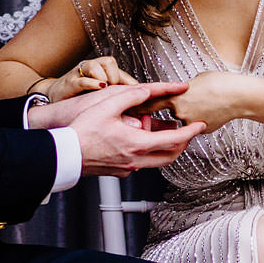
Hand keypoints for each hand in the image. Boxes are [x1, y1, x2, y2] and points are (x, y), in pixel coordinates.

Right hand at [43, 54, 135, 101]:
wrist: (55, 99)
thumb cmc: (80, 99)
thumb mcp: (102, 99)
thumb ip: (119, 100)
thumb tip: (138, 109)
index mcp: (102, 73)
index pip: (120, 72)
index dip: (130, 81)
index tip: (140, 92)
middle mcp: (92, 70)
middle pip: (108, 61)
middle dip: (115, 76)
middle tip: (115, 90)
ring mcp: (80, 74)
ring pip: (94, 65)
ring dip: (103, 77)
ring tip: (105, 88)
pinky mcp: (69, 82)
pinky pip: (82, 78)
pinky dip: (92, 83)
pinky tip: (99, 87)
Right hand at [46, 83, 206, 176]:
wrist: (63, 154)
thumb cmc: (80, 131)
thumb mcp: (107, 105)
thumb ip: (132, 95)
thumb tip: (149, 90)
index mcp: (138, 143)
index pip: (175, 139)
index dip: (190, 132)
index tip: (200, 125)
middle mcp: (136, 160)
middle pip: (171, 155)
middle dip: (183, 142)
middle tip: (188, 131)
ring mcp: (128, 169)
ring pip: (157, 162)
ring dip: (166, 148)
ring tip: (164, 131)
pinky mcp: (119, 172)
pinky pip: (142, 164)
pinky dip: (148, 152)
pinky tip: (140, 140)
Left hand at [139, 70, 248, 133]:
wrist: (240, 96)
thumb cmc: (221, 83)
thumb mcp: (197, 80)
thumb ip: (183, 90)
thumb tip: (180, 94)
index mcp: (176, 97)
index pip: (151, 103)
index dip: (140, 107)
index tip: (129, 110)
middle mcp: (180, 112)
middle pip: (169, 114)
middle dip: (173, 111)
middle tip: (184, 105)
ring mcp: (191, 123)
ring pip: (184, 120)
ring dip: (191, 114)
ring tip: (208, 102)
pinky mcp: (202, 129)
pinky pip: (196, 125)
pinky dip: (201, 119)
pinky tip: (214, 109)